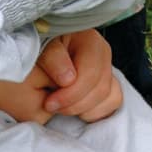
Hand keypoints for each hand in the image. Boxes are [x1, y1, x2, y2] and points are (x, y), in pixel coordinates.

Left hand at [0, 31, 123, 123]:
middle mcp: (101, 51)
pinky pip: (114, 99)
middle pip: (99, 86)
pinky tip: (78, 111)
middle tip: (52, 108)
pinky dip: (97, 110)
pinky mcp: (109, 80)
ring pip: (108, 94)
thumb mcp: (39, 49)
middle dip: (75, 104)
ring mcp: (107, 66)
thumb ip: (53, 59)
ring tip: (62, 109)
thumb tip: (68, 79)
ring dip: (84, 108)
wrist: (37, 56)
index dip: (69, 94)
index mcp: (87, 39)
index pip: (88, 74)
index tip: (48, 104)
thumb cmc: (37, 51)